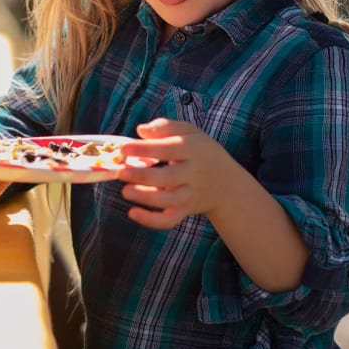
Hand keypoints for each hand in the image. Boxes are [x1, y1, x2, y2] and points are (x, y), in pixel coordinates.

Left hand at [117, 118, 232, 229]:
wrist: (227, 184)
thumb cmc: (201, 151)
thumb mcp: (189, 132)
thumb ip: (165, 127)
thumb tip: (141, 130)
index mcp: (192, 149)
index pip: (167, 149)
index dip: (144, 149)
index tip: (123, 149)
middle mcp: (192, 173)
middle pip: (168, 177)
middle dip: (143, 176)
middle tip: (121, 172)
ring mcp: (190, 194)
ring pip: (168, 201)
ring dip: (146, 198)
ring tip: (125, 192)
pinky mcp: (186, 210)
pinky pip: (170, 220)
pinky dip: (152, 221)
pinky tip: (133, 213)